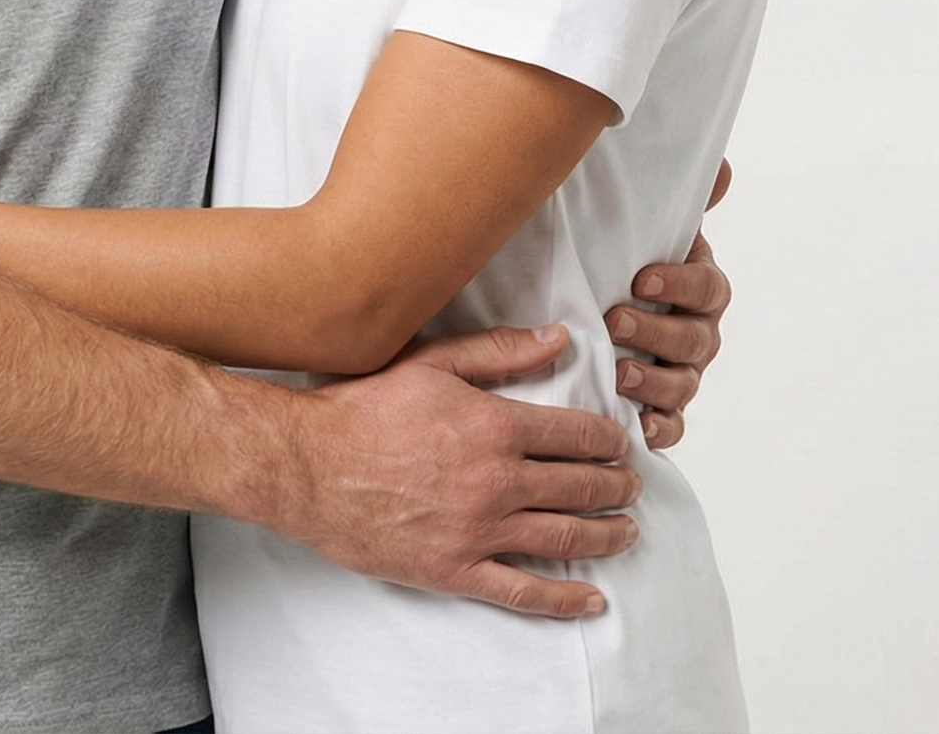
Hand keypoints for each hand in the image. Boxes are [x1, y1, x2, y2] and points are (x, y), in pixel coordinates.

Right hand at [281, 324, 638, 617]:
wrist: (307, 464)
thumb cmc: (362, 407)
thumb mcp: (431, 361)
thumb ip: (499, 352)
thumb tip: (557, 339)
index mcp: (495, 426)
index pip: (576, 433)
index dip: (608, 438)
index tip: (621, 441)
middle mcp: (497, 481)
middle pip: (580, 487)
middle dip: (616, 485)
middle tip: (631, 484)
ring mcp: (479, 531)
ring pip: (565, 538)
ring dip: (606, 536)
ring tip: (626, 531)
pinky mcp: (456, 571)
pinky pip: (524, 592)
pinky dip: (565, 600)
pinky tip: (591, 600)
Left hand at [611, 158, 733, 449]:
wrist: (593, 304)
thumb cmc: (623, 263)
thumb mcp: (645, 228)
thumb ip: (682, 201)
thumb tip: (722, 167)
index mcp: (698, 287)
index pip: (706, 286)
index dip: (679, 282)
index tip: (641, 276)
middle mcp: (698, 331)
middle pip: (695, 338)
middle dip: (657, 330)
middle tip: (616, 319)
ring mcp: (683, 371)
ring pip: (684, 383)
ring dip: (653, 380)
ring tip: (618, 371)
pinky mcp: (662, 407)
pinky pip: (672, 425)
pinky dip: (659, 428)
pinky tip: (639, 426)